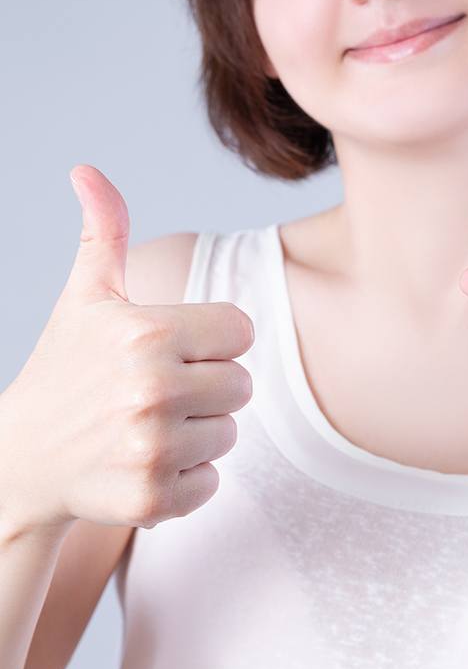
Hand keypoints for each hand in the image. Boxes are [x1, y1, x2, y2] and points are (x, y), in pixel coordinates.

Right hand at [0, 165, 253, 536]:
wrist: (23, 459)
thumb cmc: (67, 368)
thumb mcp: (86, 298)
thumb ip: (105, 233)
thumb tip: (87, 169)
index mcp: (147, 332)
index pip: (242, 331)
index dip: (212, 340)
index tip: (173, 349)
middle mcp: (152, 390)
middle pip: (243, 384)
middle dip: (208, 386)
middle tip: (158, 392)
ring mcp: (151, 449)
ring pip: (230, 433)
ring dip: (198, 431)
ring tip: (147, 427)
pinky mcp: (153, 499)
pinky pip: (212, 482)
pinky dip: (187, 478)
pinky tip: (144, 463)